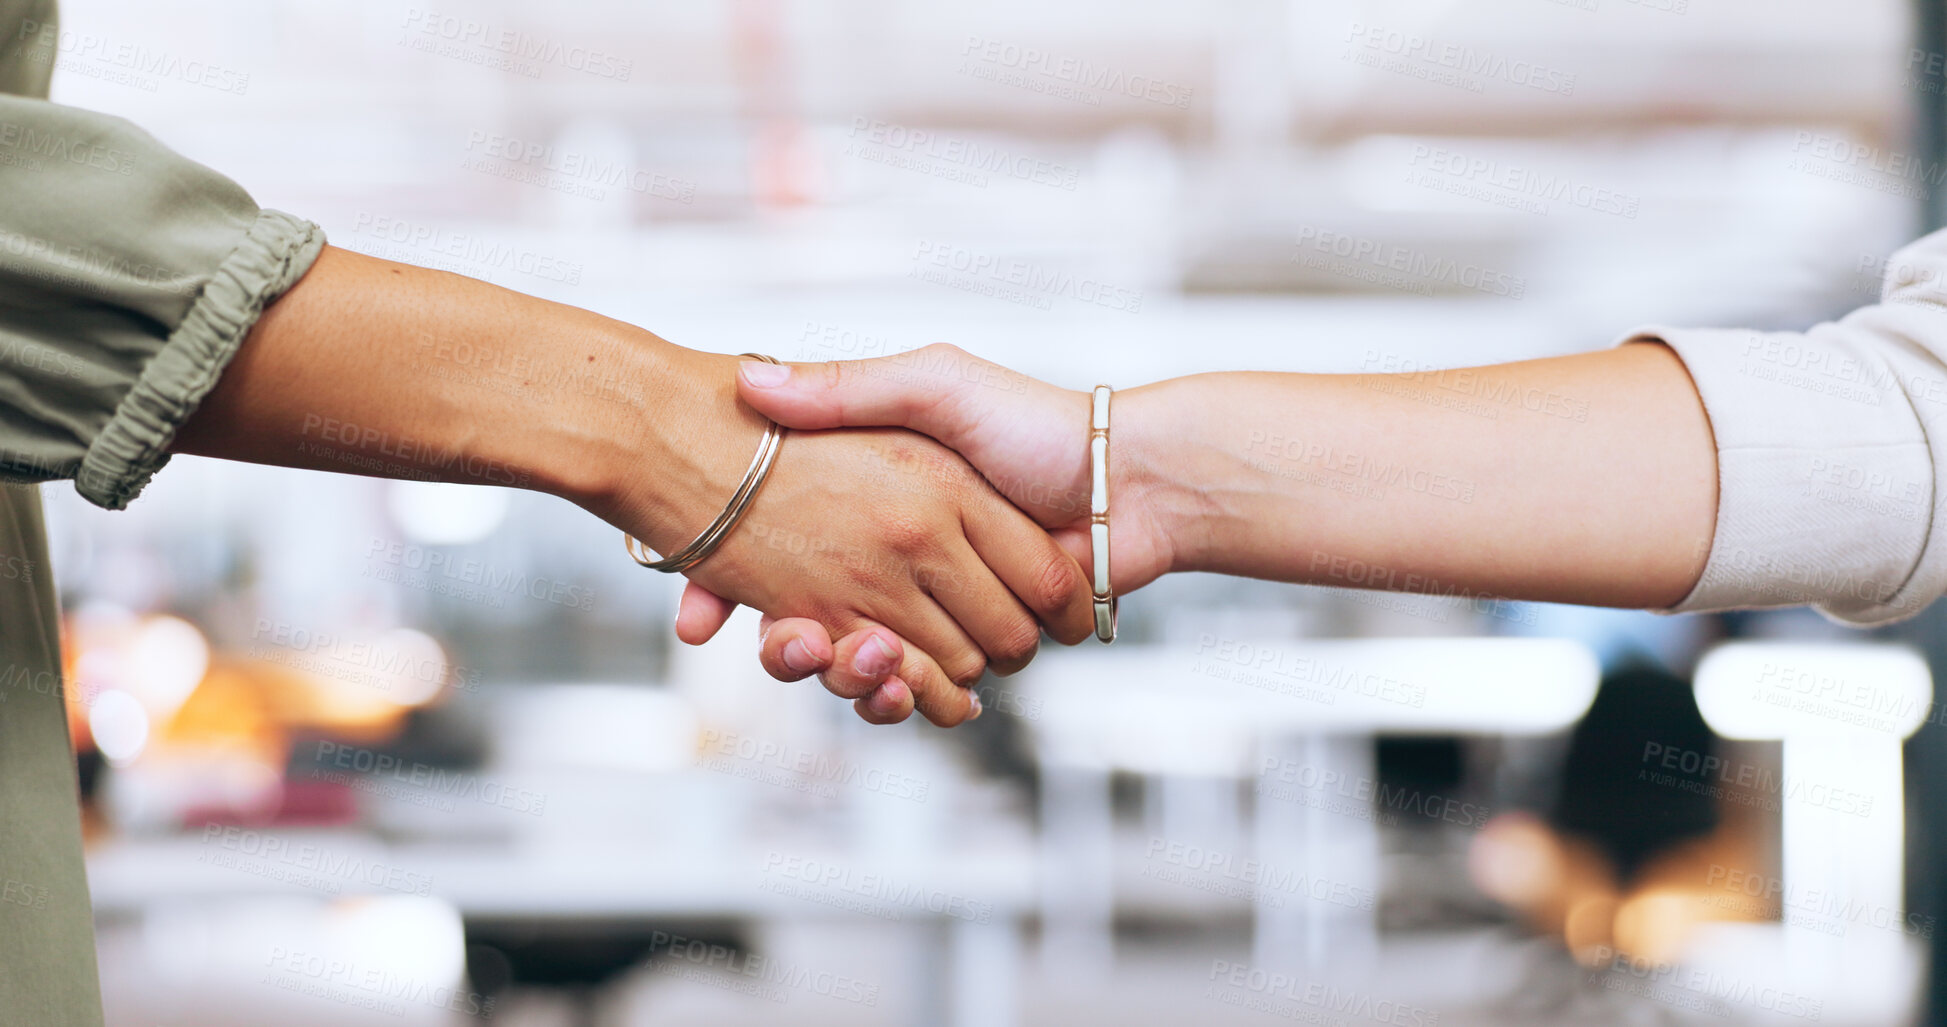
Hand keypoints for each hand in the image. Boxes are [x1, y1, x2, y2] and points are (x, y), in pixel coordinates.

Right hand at [677, 344, 1177, 708]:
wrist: (1136, 481)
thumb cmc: (1035, 423)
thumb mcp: (933, 387)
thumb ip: (847, 390)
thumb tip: (747, 379)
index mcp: (877, 508)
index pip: (777, 557)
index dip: (732, 585)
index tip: (702, 613)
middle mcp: (898, 564)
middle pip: (811, 626)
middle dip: (793, 650)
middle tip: (785, 644)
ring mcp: (936, 610)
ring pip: (860, 667)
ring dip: (848, 679)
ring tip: (852, 661)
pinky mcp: (975, 648)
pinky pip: (920, 690)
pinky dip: (902, 700)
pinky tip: (897, 689)